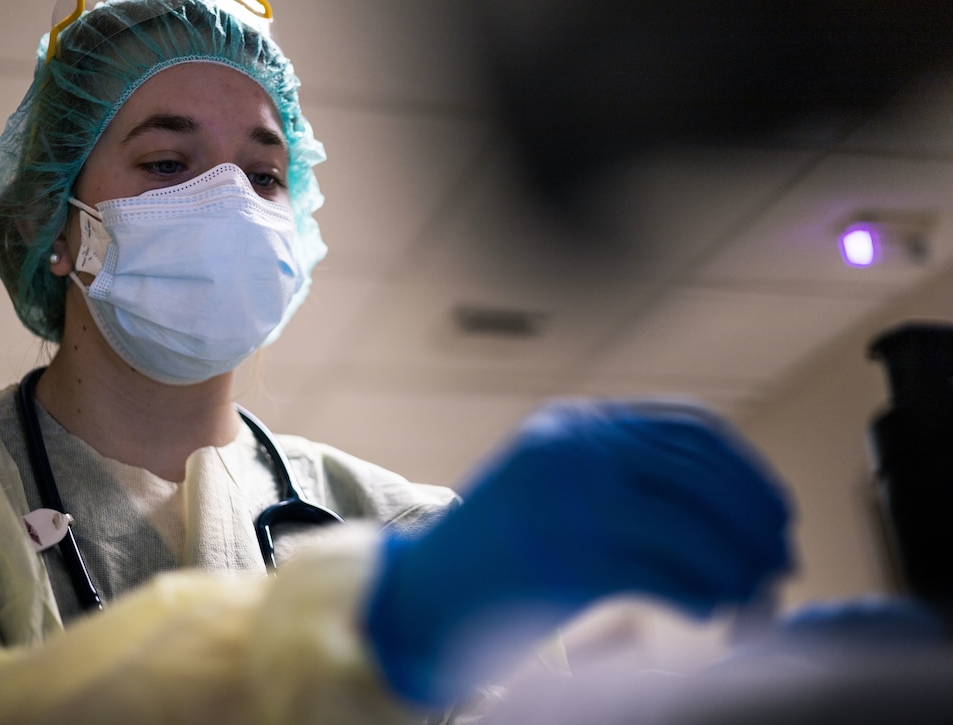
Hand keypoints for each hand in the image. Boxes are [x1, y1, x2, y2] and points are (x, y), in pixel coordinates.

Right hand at [365, 399, 792, 706]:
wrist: (419, 595)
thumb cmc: (500, 553)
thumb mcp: (560, 489)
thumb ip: (625, 477)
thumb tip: (734, 509)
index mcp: (576, 424)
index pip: (690, 427)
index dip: (748, 471)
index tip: (778, 512)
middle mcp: (572, 447)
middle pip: (699, 473)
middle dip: (755, 522)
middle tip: (781, 562)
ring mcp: (565, 495)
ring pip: (690, 524)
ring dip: (737, 565)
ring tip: (753, 597)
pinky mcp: (562, 554)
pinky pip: (663, 571)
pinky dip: (702, 592)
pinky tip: (713, 610)